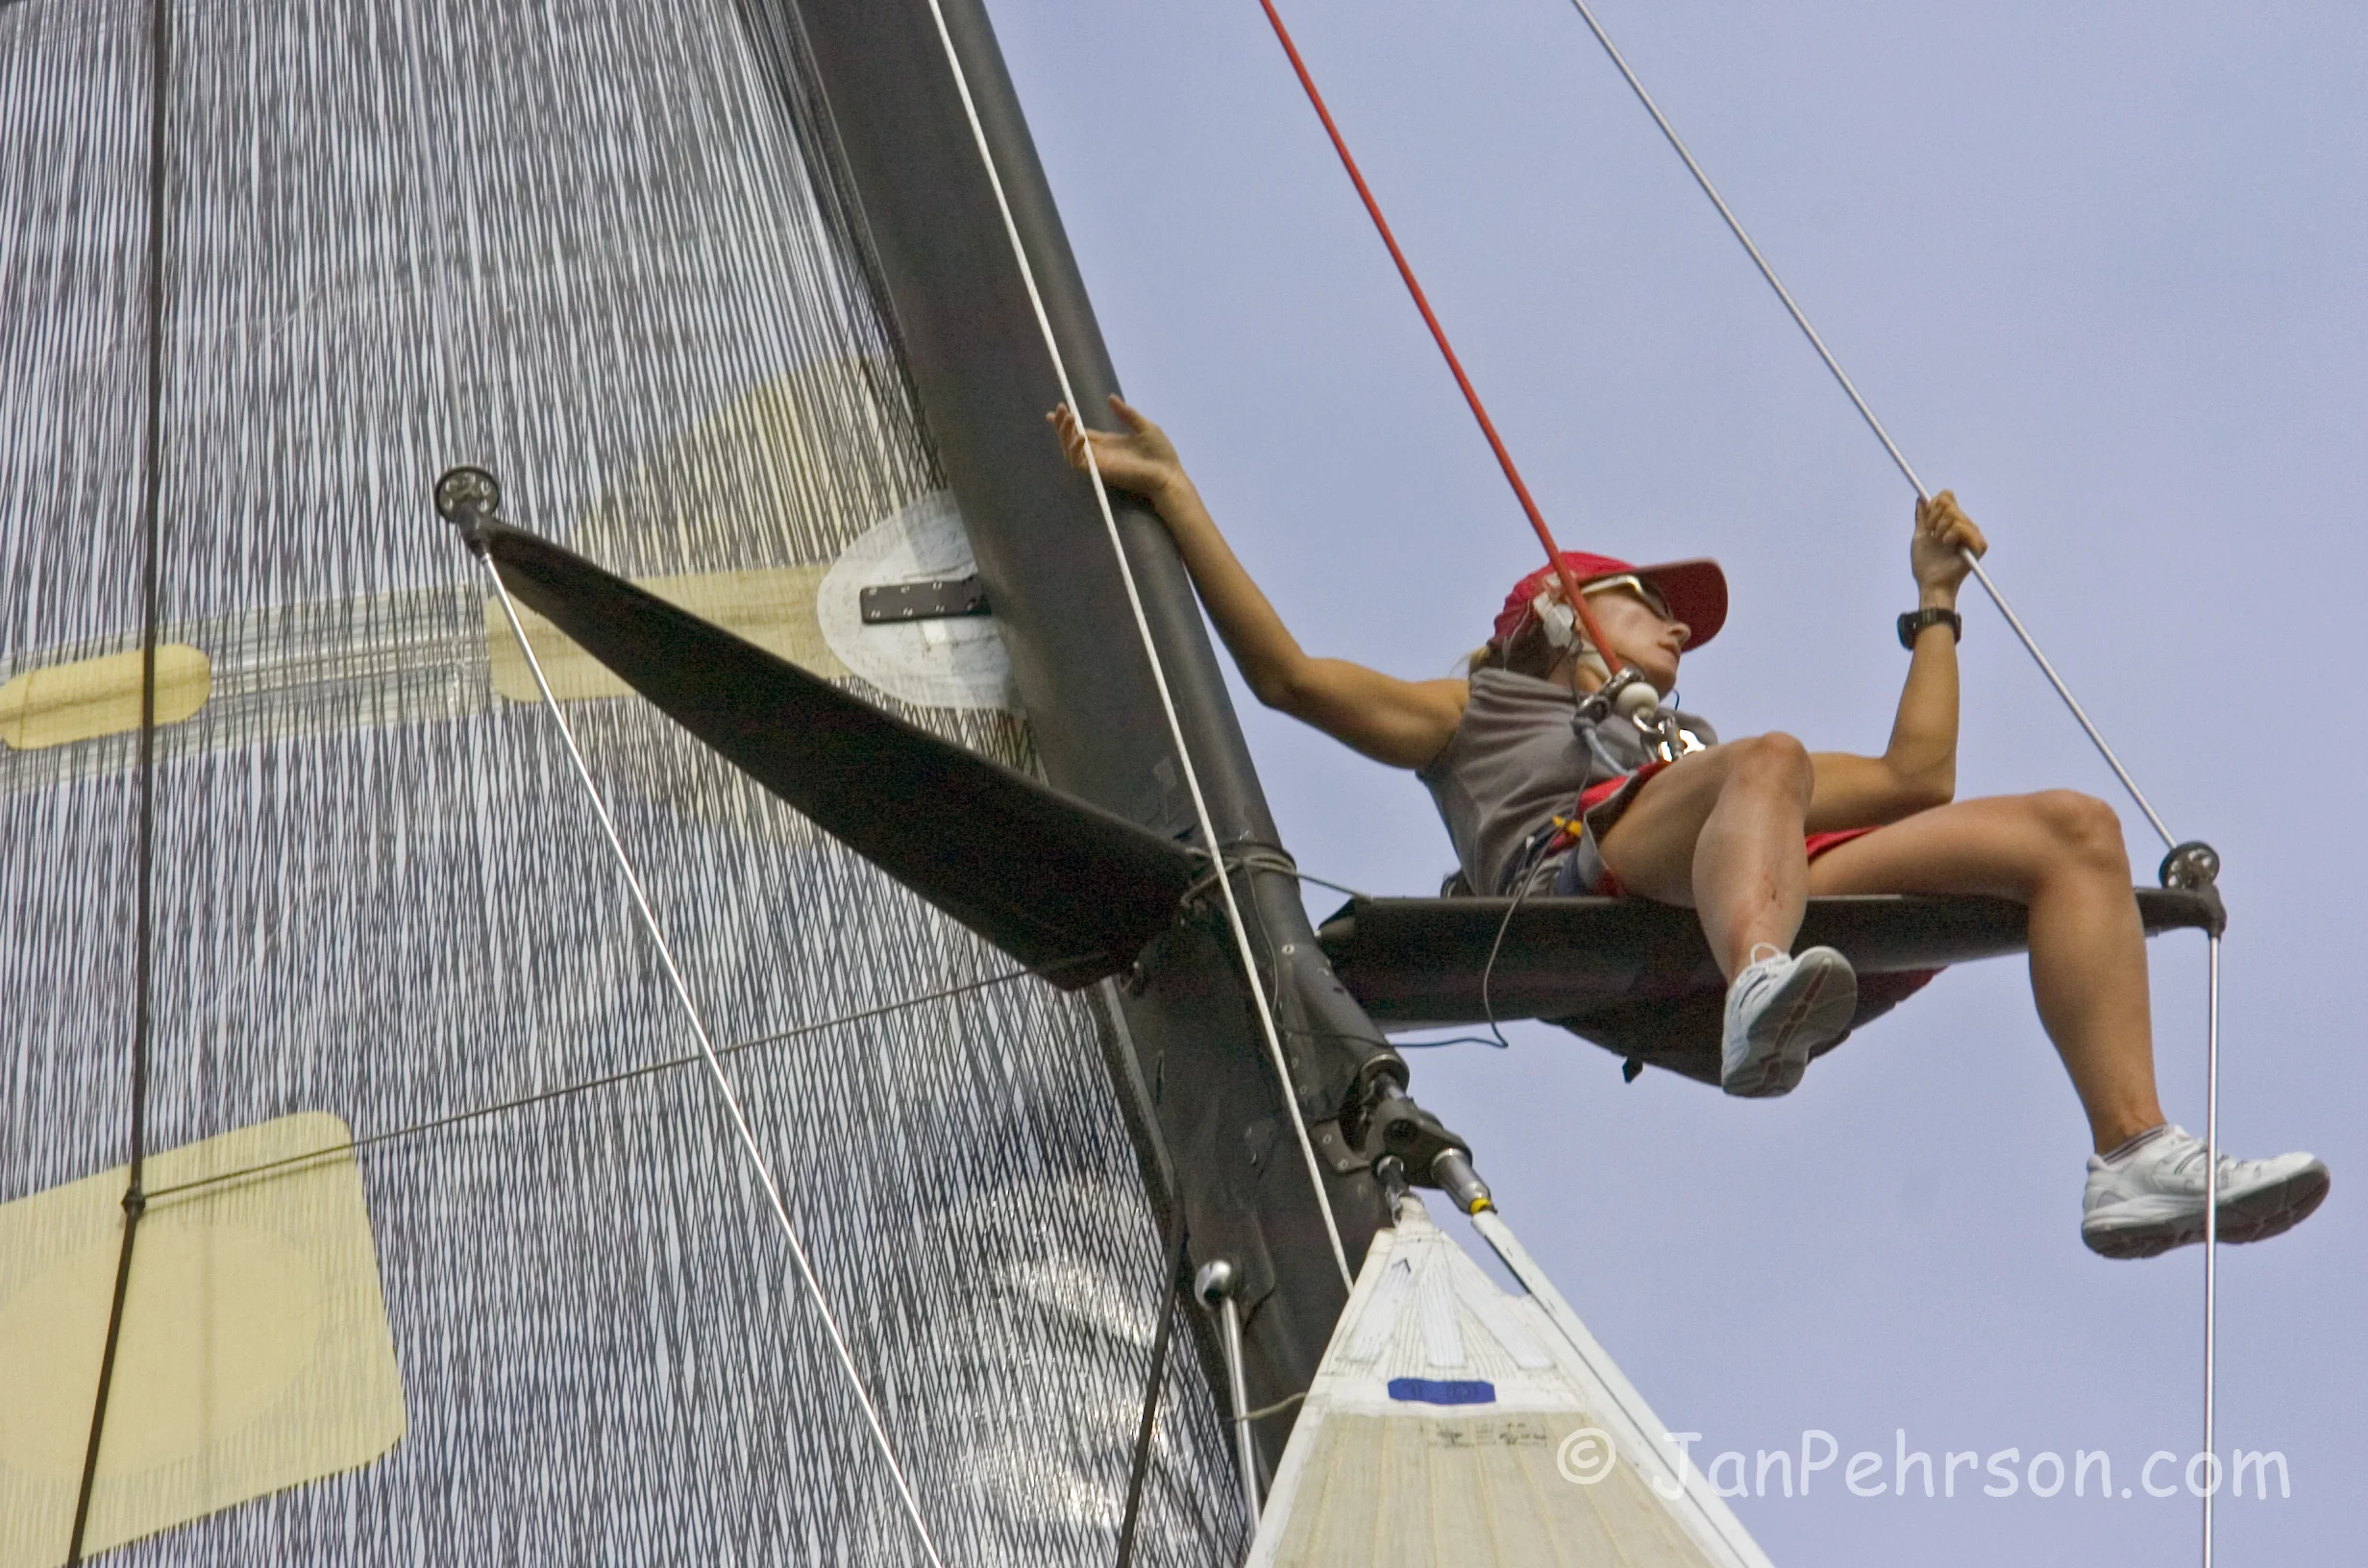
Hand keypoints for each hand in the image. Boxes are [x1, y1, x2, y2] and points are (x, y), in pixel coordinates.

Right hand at [1047, 395, 1189, 505]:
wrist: (1168, 475)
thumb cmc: (1161, 454)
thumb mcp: (1145, 426)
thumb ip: (1127, 414)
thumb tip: (1110, 398)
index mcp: (1109, 443)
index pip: (1082, 432)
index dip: (1069, 422)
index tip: (1059, 408)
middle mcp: (1099, 454)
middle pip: (1072, 439)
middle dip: (1062, 425)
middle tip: (1060, 409)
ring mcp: (1098, 463)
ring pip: (1070, 451)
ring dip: (1065, 434)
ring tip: (1069, 418)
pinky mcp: (1100, 472)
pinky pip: (1079, 463)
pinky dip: (1075, 449)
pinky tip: (1080, 436)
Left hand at [1911, 489, 1986, 605]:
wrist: (1931, 581)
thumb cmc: (1926, 563)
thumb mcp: (1920, 535)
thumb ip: (1922, 517)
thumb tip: (1921, 498)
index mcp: (1953, 521)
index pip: (1946, 497)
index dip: (1933, 506)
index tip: (1927, 523)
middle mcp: (1965, 525)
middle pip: (1948, 504)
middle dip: (1934, 520)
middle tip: (1934, 536)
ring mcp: (1973, 534)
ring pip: (1954, 515)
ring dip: (1941, 531)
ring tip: (1942, 544)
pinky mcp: (1979, 545)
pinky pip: (1962, 527)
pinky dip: (1951, 536)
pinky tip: (1949, 547)